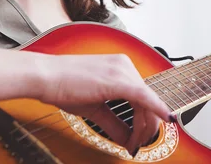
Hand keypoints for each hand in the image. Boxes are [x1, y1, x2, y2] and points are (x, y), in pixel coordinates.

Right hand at [37, 53, 172, 155]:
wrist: (45, 76)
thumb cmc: (63, 87)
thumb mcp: (94, 108)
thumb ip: (114, 123)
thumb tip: (128, 140)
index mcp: (120, 67)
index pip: (142, 97)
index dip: (145, 122)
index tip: (137, 140)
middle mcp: (125, 65)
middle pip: (148, 101)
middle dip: (146, 128)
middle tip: (136, 146)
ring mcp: (122, 69)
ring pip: (146, 102)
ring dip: (144, 127)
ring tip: (133, 144)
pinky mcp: (118, 79)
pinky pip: (144, 97)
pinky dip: (156, 109)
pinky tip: (166, 119)